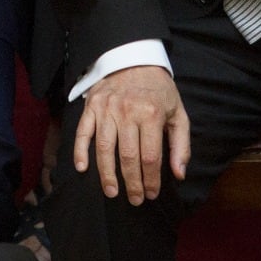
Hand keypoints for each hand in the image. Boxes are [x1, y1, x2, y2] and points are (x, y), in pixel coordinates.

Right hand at [74, 66, 189, 205]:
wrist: (135, 60)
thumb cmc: (159, 91)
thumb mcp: (178, 113)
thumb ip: (180, 145)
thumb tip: (179, 174)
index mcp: (150, 113)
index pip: (150, 156)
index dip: (150, 180)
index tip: (151, 194)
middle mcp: (126, 111)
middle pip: (127, 156)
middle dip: (131, 183)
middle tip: (134, 200)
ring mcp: (106, 108)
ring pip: (104, 148)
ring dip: (106, 174)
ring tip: (111, 192)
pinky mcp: (91, 106)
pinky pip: (83, 132)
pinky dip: (80, 151)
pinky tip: (83, 168)